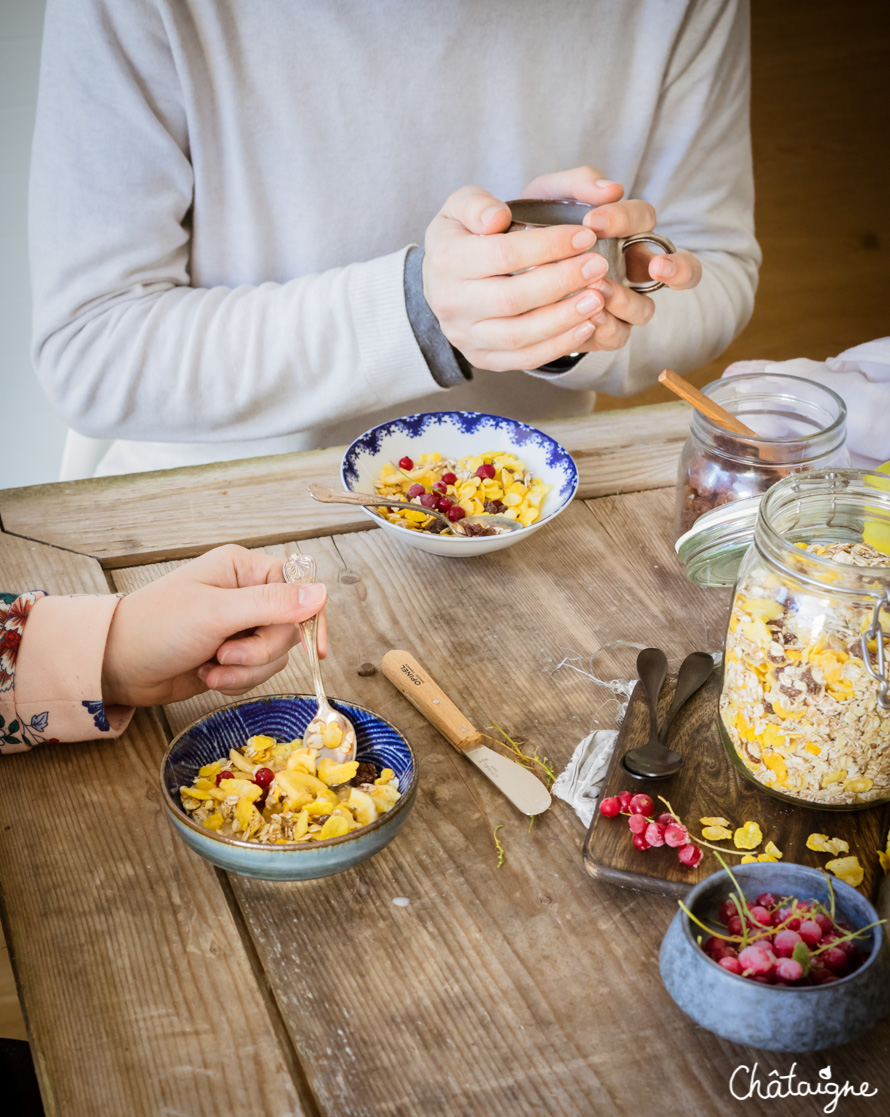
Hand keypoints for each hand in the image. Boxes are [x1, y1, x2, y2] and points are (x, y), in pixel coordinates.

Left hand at [101, 544, 327, 706]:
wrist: (117, 666)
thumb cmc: (156, 626)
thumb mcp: (216, 613)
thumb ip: (272, 604)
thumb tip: (320, 594)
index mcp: (243, 569)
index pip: (298, 585)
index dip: (310, 616)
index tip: (315, 647)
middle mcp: (246, 595)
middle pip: (289, 627)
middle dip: (260, 651)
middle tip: (226, 654)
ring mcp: (240, 627)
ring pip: (276, 655)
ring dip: (246, 670)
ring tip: (212, 666)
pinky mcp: (233, 655)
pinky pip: (258, 672)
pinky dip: (237, 680)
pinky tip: (209, 675)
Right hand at [422, 180, 613, 370]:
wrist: (443, 282)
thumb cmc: (464, 238)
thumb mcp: (462, 205)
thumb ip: (478, 202)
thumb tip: (498, 218)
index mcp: (445, 261)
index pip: (503, 255)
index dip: (548, 246)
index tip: (585, 235)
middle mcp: (450, 303)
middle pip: (512, 298)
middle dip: (562, 282)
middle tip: (598, 266)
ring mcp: (465, 336)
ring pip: (520, 335)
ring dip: (564, 318)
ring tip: (598, 298)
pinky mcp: (482, 357)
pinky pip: (524, 359)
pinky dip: (559, 345)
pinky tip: (586, 326)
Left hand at [521, 166, 701, 354]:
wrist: (500, 269)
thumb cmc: (531, 227)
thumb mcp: (547, 197)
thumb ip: (577, 184)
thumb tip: (612, 187)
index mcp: (624, 232)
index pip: (645, 219)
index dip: (628, 219)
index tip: (594, 221)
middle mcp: (631, 269)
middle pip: (679, 270)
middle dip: (677, 268)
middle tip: (656, 265)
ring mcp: (620, 303)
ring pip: (645, 309)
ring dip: (628, 301)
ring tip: (599, 291)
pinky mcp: (600, 331)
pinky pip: (616, 336)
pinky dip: (606, 327)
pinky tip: (586, 318)